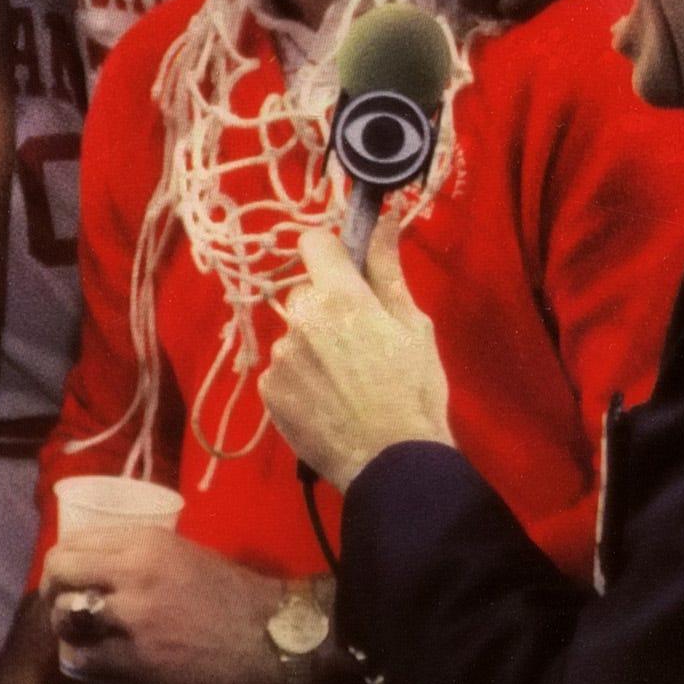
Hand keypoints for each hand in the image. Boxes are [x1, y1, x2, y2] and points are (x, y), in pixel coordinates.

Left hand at [41, 529, 286, 683]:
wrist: (269, 632)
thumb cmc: (230, 590)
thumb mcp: (181, 553)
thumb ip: (140, 556)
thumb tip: (100, 566)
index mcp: (144, 541)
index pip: (74, 541)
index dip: (62, 561)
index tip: (67, 576)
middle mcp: (133, 572)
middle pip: (60, 571)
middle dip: (52, 589)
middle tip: (62, 604)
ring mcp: (134, 617)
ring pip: (65, 616)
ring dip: (64, 626)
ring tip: (76, 633)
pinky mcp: (140, 659)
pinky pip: (87, 658)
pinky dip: (83, 658)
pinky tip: (93, 658)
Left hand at [262, 218, 452, 493]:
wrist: (393, 466)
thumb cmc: (414, 391)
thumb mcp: (413, 325)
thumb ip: (387, 268)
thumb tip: (385, 217)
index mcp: (338, 296)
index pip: (314, 241)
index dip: (332, 253)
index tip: (349, 274)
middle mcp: (300, 319)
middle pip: (307, 291)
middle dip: (328, 306)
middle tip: (360, 341)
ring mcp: (280, 357)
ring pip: (295, 332)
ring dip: (313, 345)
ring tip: (346, 381)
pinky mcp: (269, 391)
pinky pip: (282, 369)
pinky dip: (300, 378)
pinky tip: (328, 401)